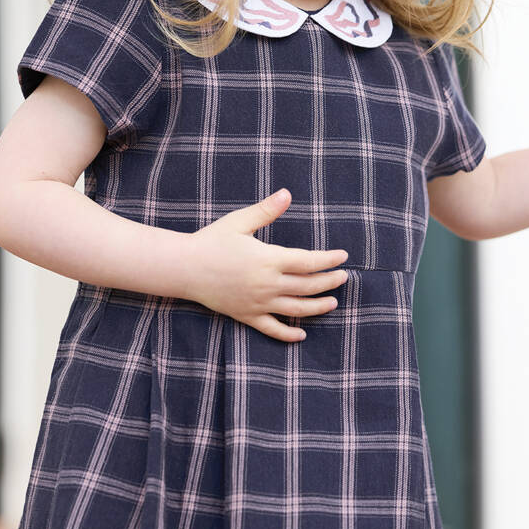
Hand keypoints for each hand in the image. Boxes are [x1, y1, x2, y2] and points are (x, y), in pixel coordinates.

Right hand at [183, 188, 347, 342]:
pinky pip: (273, 329)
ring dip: (318, 307)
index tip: (342, 257)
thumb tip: (287, 193)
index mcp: (268, 259)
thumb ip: (266, 210)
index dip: (328, 260)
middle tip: (343, 278)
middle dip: (329, 282)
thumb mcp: (239, 222)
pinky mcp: (246, 315)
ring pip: (296, 309)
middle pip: (308, 286)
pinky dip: (289, 334)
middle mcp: (267, 284)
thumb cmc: (212, 241)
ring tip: (332, 302)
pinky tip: (302, 334)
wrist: (184, 267)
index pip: (308, 262)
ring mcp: (258, 303)